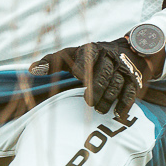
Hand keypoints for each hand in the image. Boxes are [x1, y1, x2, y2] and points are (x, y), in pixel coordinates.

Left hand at [30, 37, 153, 124]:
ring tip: (100, 110)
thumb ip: (53, 61)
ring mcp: (123, 68)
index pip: (87, 58)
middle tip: (89, 102)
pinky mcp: (134, 80)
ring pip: (117, 83)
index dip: (82, 67)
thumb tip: (31, 69)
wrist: (128, 52)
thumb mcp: (73, 54)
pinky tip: (118, 115)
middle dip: (96, 88)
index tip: (77, 76)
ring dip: (109, 98)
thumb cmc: (92, 57)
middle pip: (104, 73)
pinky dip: (124, 104)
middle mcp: (109, 57)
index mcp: (92, 50)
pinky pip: (130, 92)